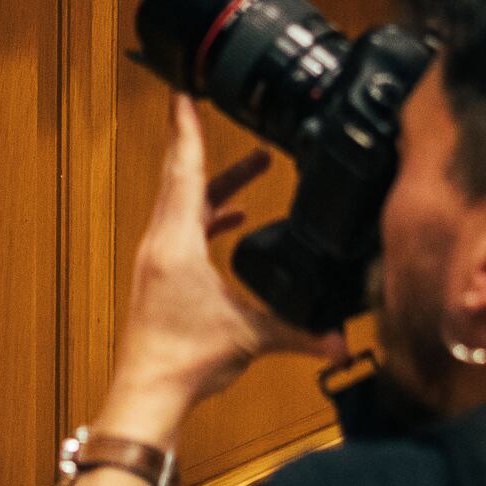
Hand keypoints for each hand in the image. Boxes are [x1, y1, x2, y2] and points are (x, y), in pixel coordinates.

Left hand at [97, 94, 345, 440]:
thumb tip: (339, 337)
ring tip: (254, 168)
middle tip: (221, 111)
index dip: (187, 129)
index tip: (183, 92)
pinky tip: (232, 221)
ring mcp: (157, 258)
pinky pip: (183, 228)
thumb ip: (298, 333)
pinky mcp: (159, 275)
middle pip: (183, 178)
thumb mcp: (249, 337)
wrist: (146, 393)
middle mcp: (161, 241)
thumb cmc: (184, 360)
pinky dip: (208, 215)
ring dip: (216, 183)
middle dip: (207, 145)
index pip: (185, 170)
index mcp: (178, 242)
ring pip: (183, 202)